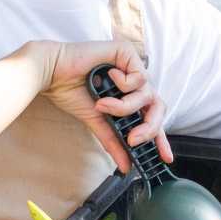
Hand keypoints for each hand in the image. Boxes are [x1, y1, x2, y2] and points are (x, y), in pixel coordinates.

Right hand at [23, 40, 171, 171]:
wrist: (55, 75)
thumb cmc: (72, 93)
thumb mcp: (98, 123)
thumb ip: (114, 142)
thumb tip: (127, 166)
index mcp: (129, 98)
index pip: (151, 119)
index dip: (160, 138)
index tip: (166, 158)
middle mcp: (134, 82)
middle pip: (158, 107)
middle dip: (148, 127)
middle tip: (133, 139)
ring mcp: (132, 67)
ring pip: (147, 94)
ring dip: (125, 106)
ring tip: (104, 104)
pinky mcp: (128, 53)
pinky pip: (139, 77)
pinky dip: (123, 84)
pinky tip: (108, 76)